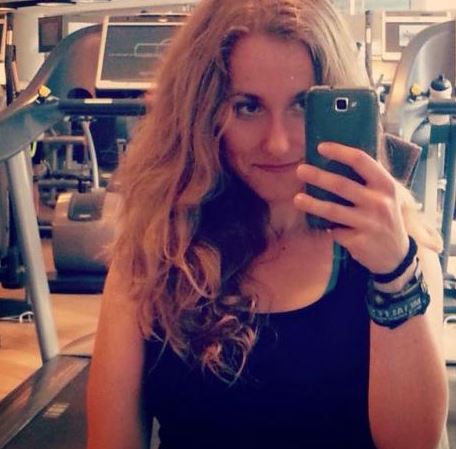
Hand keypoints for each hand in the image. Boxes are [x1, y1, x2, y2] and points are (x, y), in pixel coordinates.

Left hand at [294, 142, 409, 273]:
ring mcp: (368, 223)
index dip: (339, 151)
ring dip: (312, 204)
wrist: (396, 254)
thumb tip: (334, 160)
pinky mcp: (358, 241)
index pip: (361, 161)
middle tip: (300, 170)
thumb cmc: (383, 217)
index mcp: (385, 185)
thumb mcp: (384, 195)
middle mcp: (379, 202)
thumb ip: (366, 180)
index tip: (320, 147)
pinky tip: (318, 224)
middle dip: (318, 176)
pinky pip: (334, 230)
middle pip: (342, 185)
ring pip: (333, 210)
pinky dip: (325, 227)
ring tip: (296, 199)